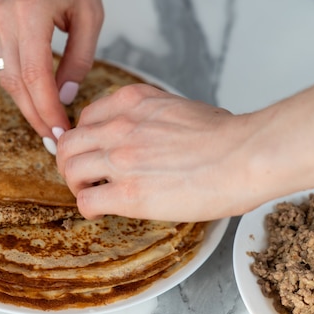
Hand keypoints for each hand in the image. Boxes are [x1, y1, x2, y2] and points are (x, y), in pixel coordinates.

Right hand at [0, 0, 102, 140]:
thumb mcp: (91, 16)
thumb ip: (80, 59)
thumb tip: (65, 98)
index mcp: (31, 12)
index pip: (36, 75)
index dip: (47, 109)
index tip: (61, 131)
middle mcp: (5, 18)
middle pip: (16, 83)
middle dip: (36, 116)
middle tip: (54, 140)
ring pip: (7, 78)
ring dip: (27, 106)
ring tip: (47, 126)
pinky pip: (4, 66)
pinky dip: (21, 88)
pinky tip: (37, 102)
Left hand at [56, 84, 256, 220]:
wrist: (244, 156)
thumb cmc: (226, 135)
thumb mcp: (182, 106)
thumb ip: (155, 114)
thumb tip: (152, 132)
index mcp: (132, 101)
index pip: (86, 117)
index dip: (85, 139)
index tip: (92, 152)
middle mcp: (119, 126)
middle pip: (69, 143)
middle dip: (69, 161)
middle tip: (81, 176)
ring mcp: (121, 159)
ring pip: (70, 169)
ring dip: (75, 185)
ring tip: (89, 194)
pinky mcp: (128, 194)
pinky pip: (86, 200)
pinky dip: (87, 208)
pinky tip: (99, 212)